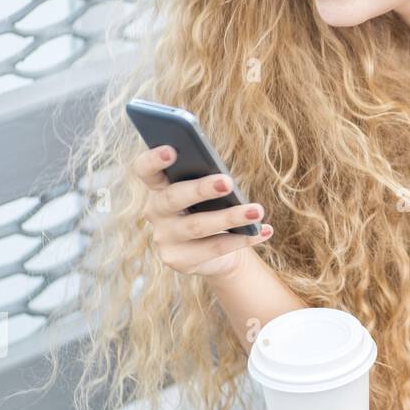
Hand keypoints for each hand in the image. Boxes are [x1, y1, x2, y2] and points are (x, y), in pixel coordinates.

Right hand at [132, 145, 272, 278]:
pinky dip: (244, 238)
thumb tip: (226, 178)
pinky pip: (215, 248)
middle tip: (228, 182)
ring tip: (257, 210)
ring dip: (231, 217)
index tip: (171, 149)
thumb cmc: (213, 209)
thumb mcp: (209, 193)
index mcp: (159, 188)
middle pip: (173, 197)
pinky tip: (264, 230)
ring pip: (198, 226)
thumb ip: (208, 180)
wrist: (217, 253)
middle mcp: (155, 213)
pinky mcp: (179, 261)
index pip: (145, 170)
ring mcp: (165, 239)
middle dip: (201, 189)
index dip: (153, 159)